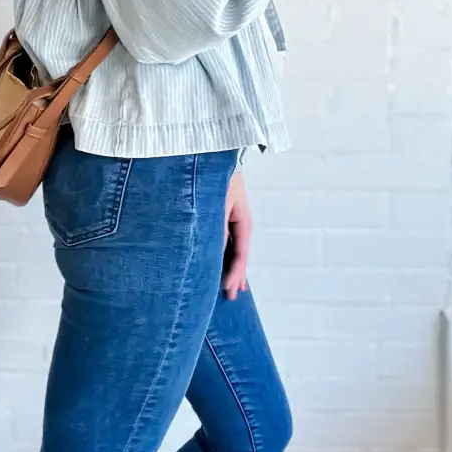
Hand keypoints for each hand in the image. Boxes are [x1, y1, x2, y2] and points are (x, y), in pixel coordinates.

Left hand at [222, 170, 251, 299]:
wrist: (208, 155)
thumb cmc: (216, 175)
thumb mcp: (217, 203)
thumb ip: (217, 228)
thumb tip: (215, 252)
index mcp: (242, 220)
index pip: (241, 253)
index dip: (236, 273)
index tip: (229, 290)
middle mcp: (237, 222)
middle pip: (237, 254)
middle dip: (234, 275)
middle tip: (230, 297)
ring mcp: (228, 219)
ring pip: (229, 248)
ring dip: (228, 267)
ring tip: (229, 288)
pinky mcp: (218, 216)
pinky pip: (221, 239)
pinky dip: (220, 254)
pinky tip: (218, 264)